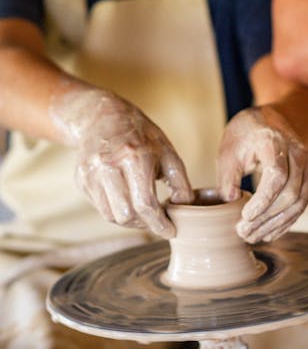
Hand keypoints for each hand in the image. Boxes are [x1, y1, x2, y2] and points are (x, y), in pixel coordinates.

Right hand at [50, 88, 193, 236]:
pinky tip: (125, 197)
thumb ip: (180, 182)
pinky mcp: (81, 179)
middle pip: (126, 215)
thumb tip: (185, 208)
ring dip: (129, 220)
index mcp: (134, 156)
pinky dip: (115, 210)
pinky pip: (100, 207)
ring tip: (142, 209)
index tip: (170, 231)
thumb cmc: (141, 136)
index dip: (159, 223)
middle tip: (157, 219)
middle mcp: (108, 165)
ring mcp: (90, 173)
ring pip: (111, 216)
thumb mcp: (167, 152)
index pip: (145, 204)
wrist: (102, 117)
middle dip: (145, 224)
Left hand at [216, 106, 307, 242]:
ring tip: (253, 237)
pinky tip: (269, 233)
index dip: (262, 201)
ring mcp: (307, 166)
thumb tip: (229, 200)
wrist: (269, 120)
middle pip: (290, 193)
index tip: (244, 216)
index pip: (277, 177)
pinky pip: (302, 204)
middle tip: (244, 233)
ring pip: (298, 203)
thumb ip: (228, 176)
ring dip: (276, 224)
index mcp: (275, 143)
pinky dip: (286, 221)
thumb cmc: (245, 135)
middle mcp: (297, 154)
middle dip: (266, 218)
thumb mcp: (229, 150)